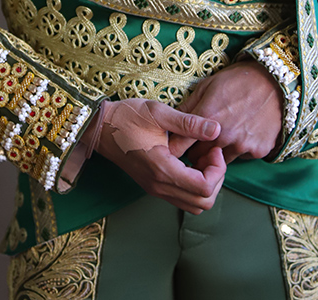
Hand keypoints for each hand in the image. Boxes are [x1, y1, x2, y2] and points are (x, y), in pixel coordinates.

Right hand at [92, 98, 225, 213]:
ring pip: (194, 205)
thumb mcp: (159, 112)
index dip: (218, 170)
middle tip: (211, 152)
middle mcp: (159, 186)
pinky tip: (191, 161)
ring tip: (202, 157)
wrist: (99, 126)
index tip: (213, 147)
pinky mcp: (153, 186)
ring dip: (206, 184)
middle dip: (216, 178)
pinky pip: (182, 198)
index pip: (204, 188)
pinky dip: (194, 186)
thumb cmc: (127, 116)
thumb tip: (216, 129)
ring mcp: (155, 189)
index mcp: (162, 169)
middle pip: (203, 202)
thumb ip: (189, 122)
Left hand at [168, 60, 282, 164]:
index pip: (178, 147)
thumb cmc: (237, 80)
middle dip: (195, 151)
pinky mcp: (258, 151)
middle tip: (199, 139)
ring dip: (217, 152)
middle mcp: (223, 136)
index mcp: (206, 118)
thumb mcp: (207, 86)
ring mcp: (242, 145)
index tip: (176, 144)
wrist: (274, 81)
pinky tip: (242, 132)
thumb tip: (170, 122)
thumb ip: (187, 107)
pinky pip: (240, 157)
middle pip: (197, 158)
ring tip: (223, 133)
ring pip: (219, 161)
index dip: (175, 146)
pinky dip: (238, 149)